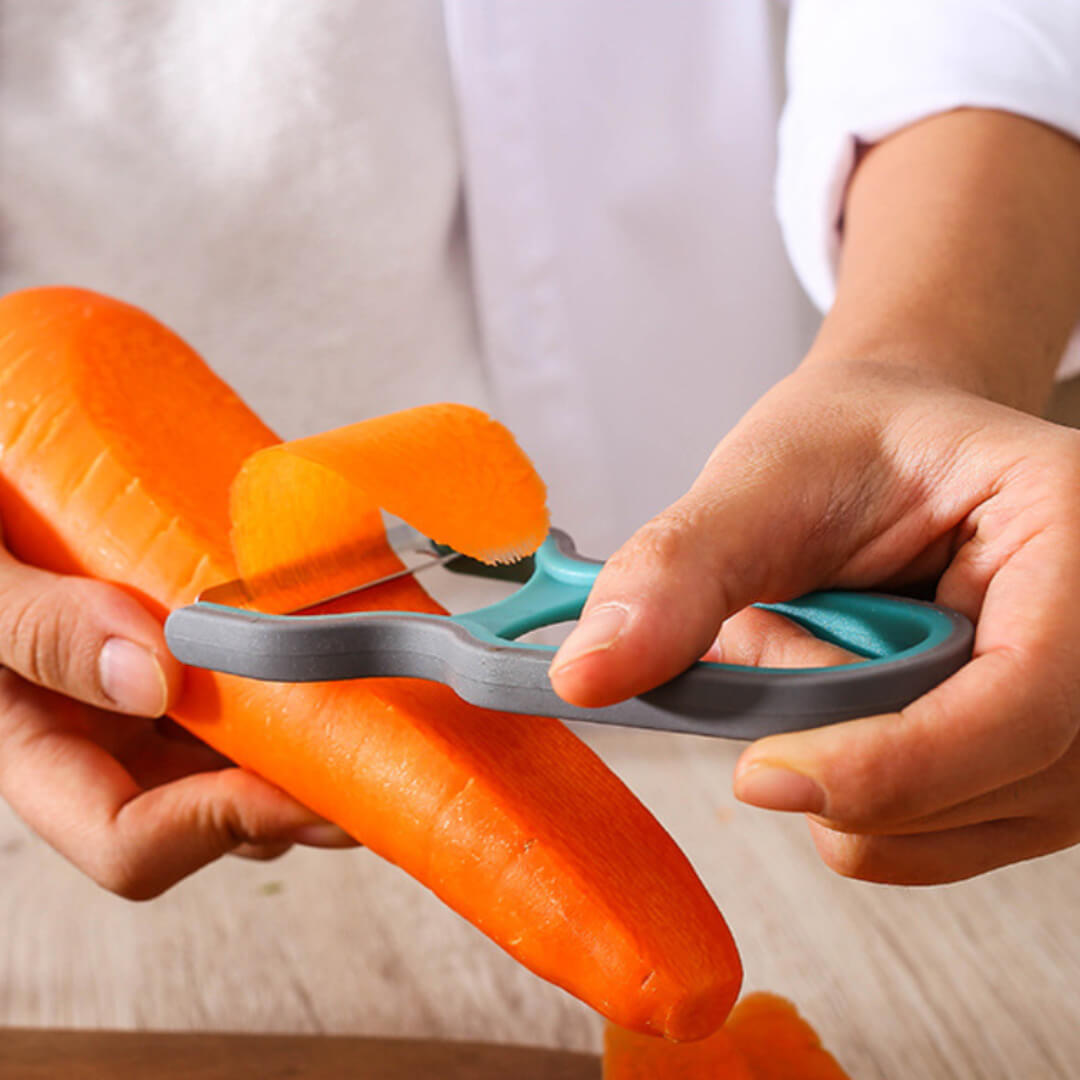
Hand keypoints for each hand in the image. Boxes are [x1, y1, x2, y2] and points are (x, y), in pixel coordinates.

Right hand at [0, 528, 355, 898]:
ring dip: (317, 733)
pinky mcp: (193, 646)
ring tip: (382, 675)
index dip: (226, 826)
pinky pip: (258, 685)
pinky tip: (347, 626)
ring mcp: (156, 695)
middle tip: (388, 740)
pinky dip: (304, 670)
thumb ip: (39, 626)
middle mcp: (106, 734)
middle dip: (304, 790)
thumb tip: (152, 679)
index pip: (129, 841)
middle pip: (217, 811)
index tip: (313, 785)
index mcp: (40, 742)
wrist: (8, 463)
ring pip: (251, 754)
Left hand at [549, 359, 1079, 883]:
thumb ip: (681, 570)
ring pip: (962, 828)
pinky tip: (841, 707)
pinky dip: (856, 796)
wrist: (886, 455)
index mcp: (1074, 529)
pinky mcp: (1037, 764)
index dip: (896, 762)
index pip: (1027, 700)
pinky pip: (939, 838)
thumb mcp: (761, 477)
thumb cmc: (846, 445)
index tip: (762, 773)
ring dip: (844, 771)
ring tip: (819, 650)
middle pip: (1002, 781)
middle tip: (773, 640)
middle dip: (847, 749)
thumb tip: (589, 673)